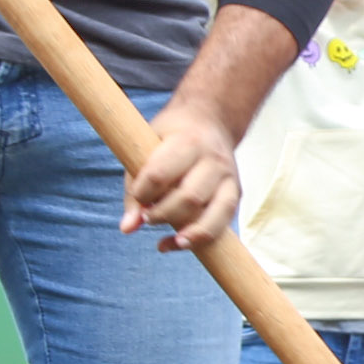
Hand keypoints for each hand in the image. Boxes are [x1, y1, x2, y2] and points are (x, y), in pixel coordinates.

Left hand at [121, 101, 240, 249]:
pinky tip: (179, 243)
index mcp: (187, 142)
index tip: (137, 195)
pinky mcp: (236, 193)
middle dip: (163, 214)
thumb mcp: (146, 148)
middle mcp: (213, 160)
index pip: (160, 174)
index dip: (142, 192)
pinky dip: (201, 238)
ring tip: (168, 240)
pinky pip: (223, 222)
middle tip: (148, 216)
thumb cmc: (171, 137)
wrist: (211, 120)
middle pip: (189, 197)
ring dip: (188, 232)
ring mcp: (228, 177)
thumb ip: (134, 189)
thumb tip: (128, 228)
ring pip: (214, 213)